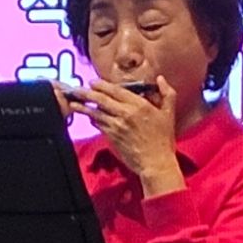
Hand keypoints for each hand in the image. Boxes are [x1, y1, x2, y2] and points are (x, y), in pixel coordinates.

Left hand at [73, 75, 182, 194]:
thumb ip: (167, 93)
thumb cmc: (163, 139)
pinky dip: (92, 120)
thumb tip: (160, 79)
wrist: (156, 163)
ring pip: (96, 112)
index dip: (102, 85)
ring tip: (72, 101)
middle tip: (76, 89)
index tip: (93, 82)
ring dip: (83, 106)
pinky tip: (87, 116)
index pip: (116, 90)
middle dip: (86, 93)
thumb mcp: (169, 113)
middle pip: (101, 99)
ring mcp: (117, 126)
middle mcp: (126, 113)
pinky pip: (99, 125)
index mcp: (139, 105)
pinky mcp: (112, 137)